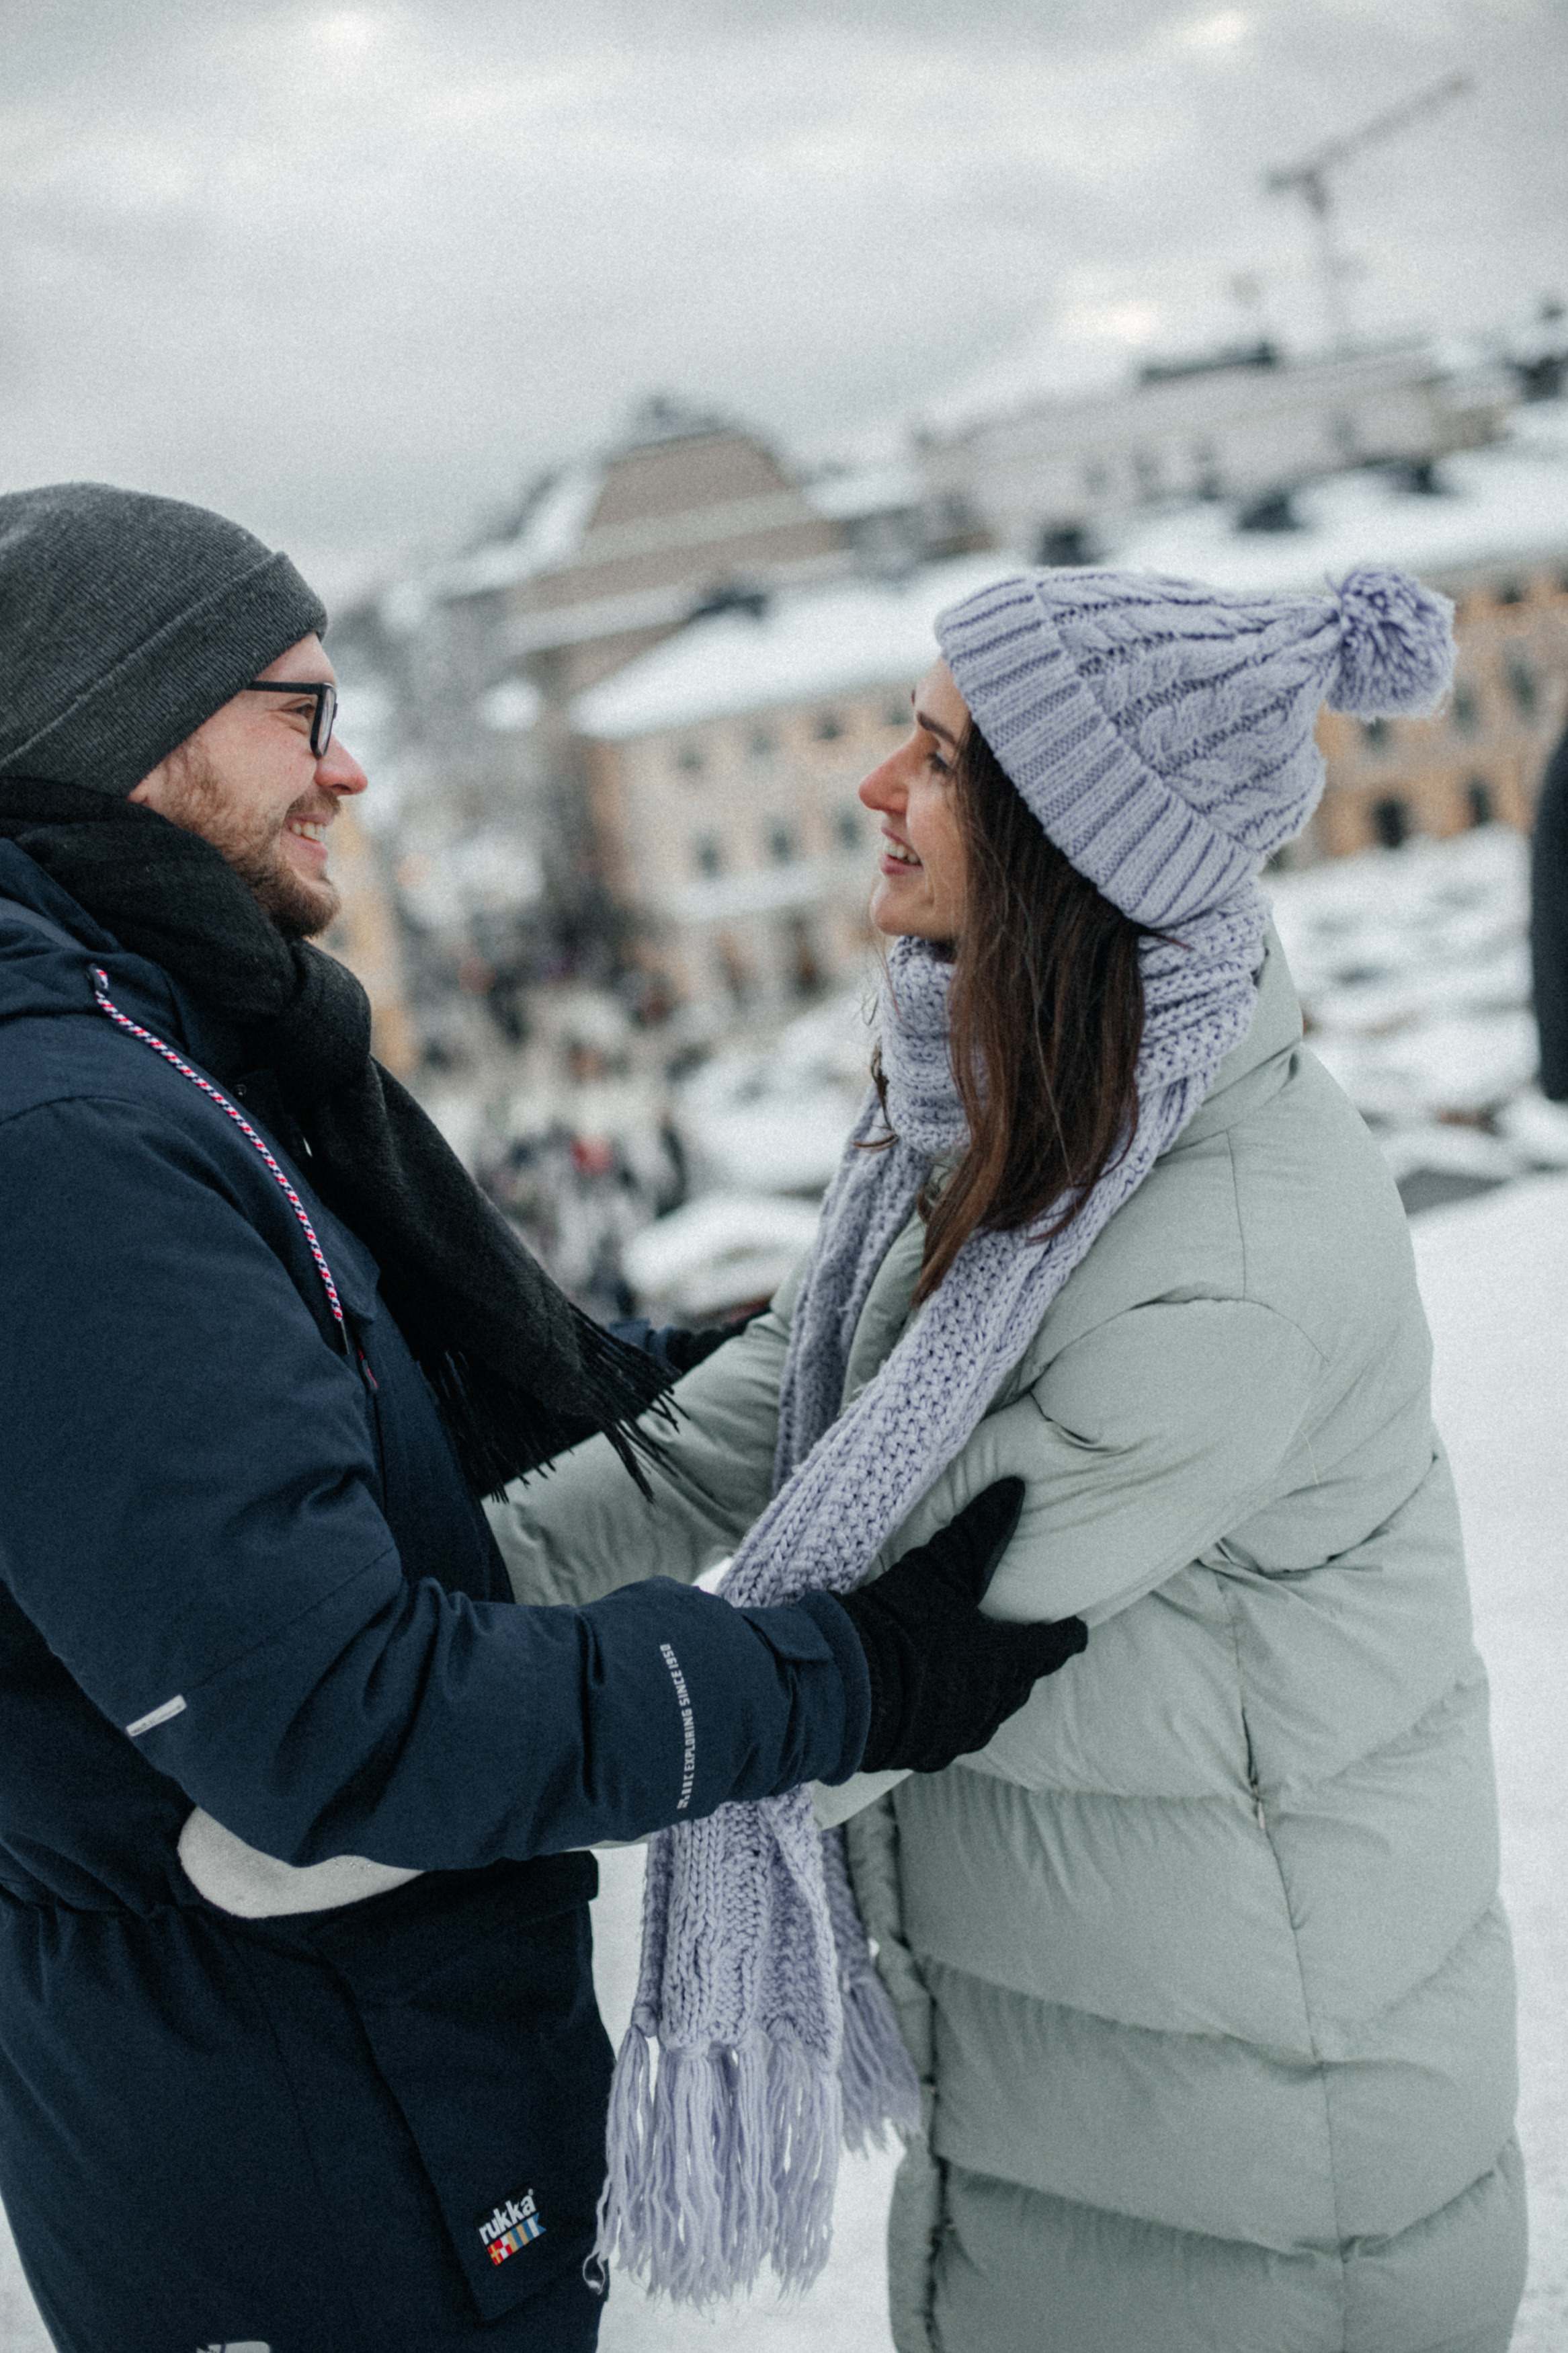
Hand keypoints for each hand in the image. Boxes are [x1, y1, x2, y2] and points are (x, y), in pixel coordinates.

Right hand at [835, 1479, 1085, 1773]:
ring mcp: (960, 1734)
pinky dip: (951, 1714)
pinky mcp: (927, 1754)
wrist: (840, 1692)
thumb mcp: (937, 1570)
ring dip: (986, 1691)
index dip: (1066, 1636)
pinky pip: (953, 1733)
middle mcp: (992, 1704)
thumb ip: (980, 1530)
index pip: (1053, 1648)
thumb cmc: (895, 1624)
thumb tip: (1015, 1488)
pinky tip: (934, 1701)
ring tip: (974, 1672)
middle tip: (1021, 1644)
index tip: (1077, 1629)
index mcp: (1005, 1661)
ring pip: (988, 1711)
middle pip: (1021, 1682)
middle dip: (1023, 1663)